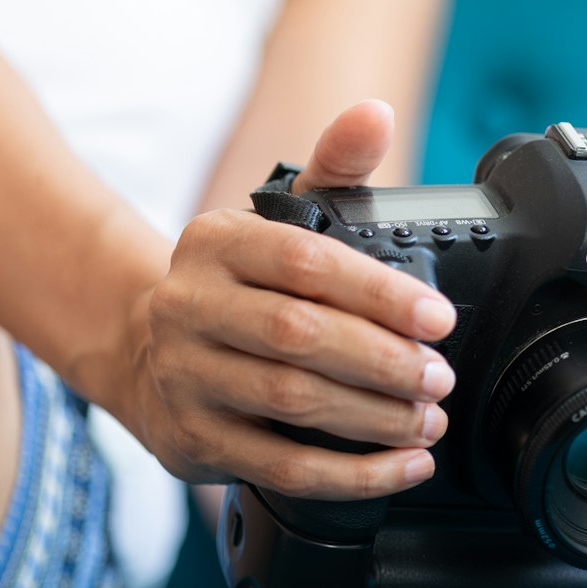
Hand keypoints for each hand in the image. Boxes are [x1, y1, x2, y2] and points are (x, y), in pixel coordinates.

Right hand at [135, 101, 456, 499]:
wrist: (148, 350)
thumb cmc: (239, 283)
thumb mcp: (279, 216)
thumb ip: (334, 166)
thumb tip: (373, 114)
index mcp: (215, 243)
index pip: (306, 263)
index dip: (379, 294)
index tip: (438, 318)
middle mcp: (188, 307)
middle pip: (299, 336)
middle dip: (383, 360)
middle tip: (438, 375)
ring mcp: (185, 377)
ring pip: (291, 403)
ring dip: (374, 417)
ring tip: (429, 419)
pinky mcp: (194, 439)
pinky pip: (281, 466)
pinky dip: (351, 474)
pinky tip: (401, 466)